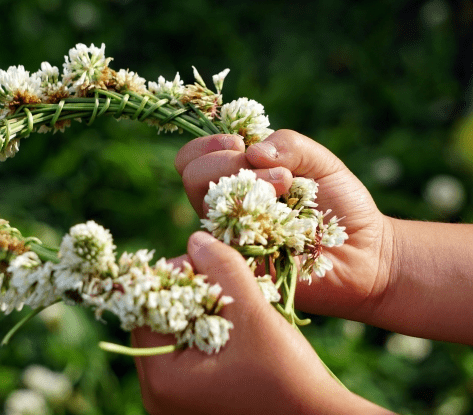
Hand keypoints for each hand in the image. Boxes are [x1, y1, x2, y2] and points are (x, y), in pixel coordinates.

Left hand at [132, 232, 392, 414]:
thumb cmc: (288, 375)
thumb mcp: (253, 314)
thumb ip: (224, 270)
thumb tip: (196, 240)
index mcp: (162, 379)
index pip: (147, 309)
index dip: (173, 278)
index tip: (206, 263)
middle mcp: (159, 396)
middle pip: (159, 324)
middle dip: (187, 295)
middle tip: (220, 279)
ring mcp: (175, 403)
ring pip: (175, 338)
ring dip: (199, 312)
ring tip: (231, 299)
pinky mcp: (196, 403)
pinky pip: (188, 357)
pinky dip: (206, 333)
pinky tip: (234, 323)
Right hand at [175, 130, 393, 322]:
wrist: (366, 253)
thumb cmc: (342, 206)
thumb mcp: (321, 161)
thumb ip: (289, 144)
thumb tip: (251, 151)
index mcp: (239, 177)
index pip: (193, 159)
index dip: (206, 145)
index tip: (238, 143)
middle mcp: (229, 206)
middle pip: (192, 177)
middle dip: (227, 163)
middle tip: (276, 173)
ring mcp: (233, 237)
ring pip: (206, 206)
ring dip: (248, 185)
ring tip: (286, 188)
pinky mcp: (242, 265)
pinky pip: (224, 246)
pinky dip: (252, 224)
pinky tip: (284, 222)